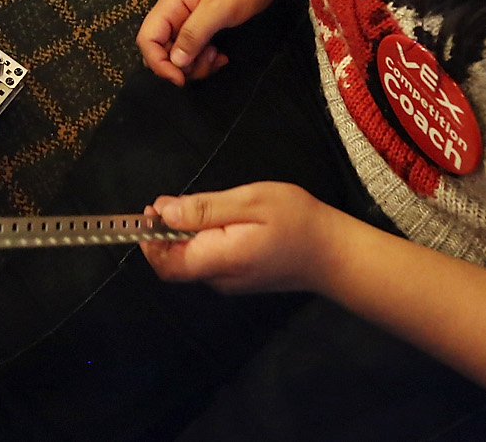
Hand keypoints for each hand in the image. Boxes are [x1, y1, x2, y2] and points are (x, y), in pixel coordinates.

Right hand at [136, 0, 283, 85]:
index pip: (148, 38)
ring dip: (196, 64)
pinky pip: (193, 52)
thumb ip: (194, 33)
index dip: (158, 62)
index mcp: (171, 4)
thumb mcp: (218, 7)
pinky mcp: (200, 28)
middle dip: (181, 66)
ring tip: (217, 57)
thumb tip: (175, 61)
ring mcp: (186, 21)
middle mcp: (173, 14)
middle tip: (208, 63)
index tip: (180, 78)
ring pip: (178, 55)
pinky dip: (204, 60)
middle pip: (161, 50)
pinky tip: (221, 56)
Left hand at [141, 182, 348, 294]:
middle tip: (175, 201)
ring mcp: (231, 282)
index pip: (165, 263)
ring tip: (202, 207)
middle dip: (164, 233)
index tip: (152, 209)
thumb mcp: (250, 203)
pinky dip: (201, 241)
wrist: (336, 254)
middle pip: (175, 262)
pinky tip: (221, 221)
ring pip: (191, 261)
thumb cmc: (297, 221)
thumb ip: (204, 209)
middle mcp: (219, 279)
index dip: (149, 239)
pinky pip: (209, 261)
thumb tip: (163, 211)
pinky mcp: (241, 279)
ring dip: (184, 236)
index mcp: (218, 260)